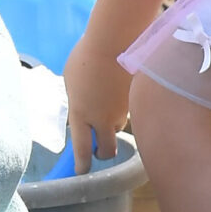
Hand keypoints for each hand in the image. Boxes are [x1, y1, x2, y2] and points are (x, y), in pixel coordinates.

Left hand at [64, 30, 130, 174]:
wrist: (116, 40)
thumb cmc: (87, 56)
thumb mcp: (72, 80)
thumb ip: (78, 98)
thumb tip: (83, 104)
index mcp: (81, 113)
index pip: (82, 148)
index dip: (82, 163)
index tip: (82, 171)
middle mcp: (103, 117)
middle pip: (107, 149)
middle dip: (103, 152)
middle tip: (101, 147)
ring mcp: (124, 109)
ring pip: (120, 127)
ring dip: (114, 125)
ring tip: (110, 107)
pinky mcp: (138, 98)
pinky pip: (131, 109)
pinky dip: (125, 105)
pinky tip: (121, 90)